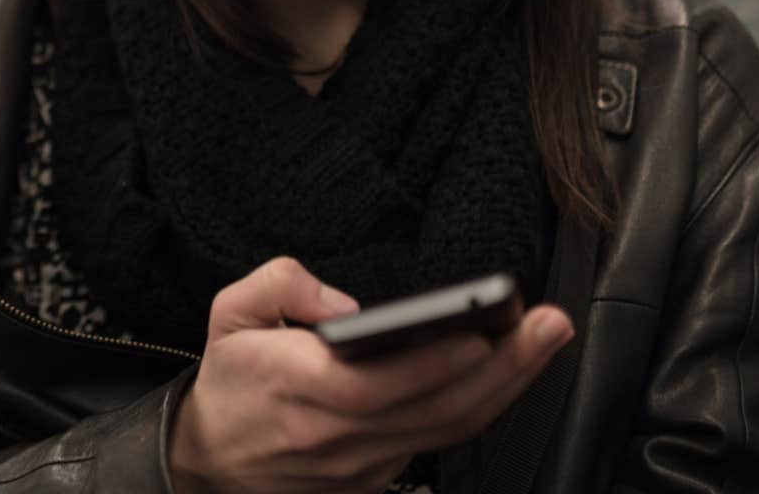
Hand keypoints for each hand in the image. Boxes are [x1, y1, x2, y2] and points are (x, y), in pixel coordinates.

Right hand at [166, 257, 574, 493]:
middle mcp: (332, 433)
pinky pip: (437, 444)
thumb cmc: (229, 382)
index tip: (477, 335)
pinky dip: (478, 409)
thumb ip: (280, 283)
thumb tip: (346, 303)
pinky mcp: (374, 480)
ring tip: (543, 344)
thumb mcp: (229, 314)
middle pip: (433, 407)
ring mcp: (358, 464)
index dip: (431, 364)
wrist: (209, 460)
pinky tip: (505, 377)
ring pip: (447, 429)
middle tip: (549, 325)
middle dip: (502, 366)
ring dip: (505, 388)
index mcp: (292, 384)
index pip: (374, 383)